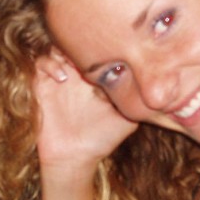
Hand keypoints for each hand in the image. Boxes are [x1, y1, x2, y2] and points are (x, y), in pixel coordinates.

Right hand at [33, 50, 137, 170]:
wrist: (74, 157)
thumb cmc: (101, 139)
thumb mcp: (126, 119)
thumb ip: (136, 102)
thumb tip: (158, 88)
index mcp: (96, 76)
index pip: (98, 50)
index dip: (104, 45)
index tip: (112, 48)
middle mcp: (77, 73)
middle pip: (77, 43)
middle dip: (83, 42)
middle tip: (93, 49)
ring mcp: (59, 77)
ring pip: (58, 47)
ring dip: (65, 49)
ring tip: (75, 62)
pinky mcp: (42, 85)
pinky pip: (41, 63)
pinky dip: (49, 64)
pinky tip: (62, 77)